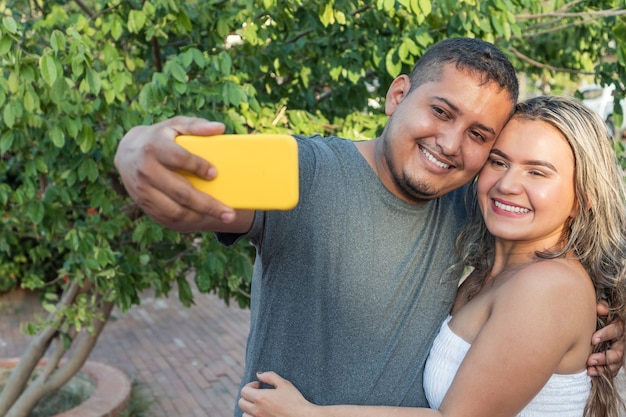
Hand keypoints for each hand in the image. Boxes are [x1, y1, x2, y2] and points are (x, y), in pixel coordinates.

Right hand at [114, 116, 245, 231]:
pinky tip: (206, 218)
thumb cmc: (159, 138)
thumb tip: (220, 128)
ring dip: (201, 216)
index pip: (178, 159)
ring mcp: (144, 191)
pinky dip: (189, 221)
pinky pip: (168, 218)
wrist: (127, 153)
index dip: (197, 166)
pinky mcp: (144, 205)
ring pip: (175, 211)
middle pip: (181, 193)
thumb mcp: (175, 126)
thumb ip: (196, 126)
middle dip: (208, 205)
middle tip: (230, 213)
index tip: (214, 173)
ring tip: (223, 217)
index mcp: (154, 148)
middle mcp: (147, 172)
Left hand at [239, 371, 316, 416]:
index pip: (244, 391)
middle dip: (248, 396)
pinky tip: (262, 412)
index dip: (250, 385)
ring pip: (244, 414)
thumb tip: (258, 374)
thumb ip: (269, 376)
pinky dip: (253, 416)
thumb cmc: (295, 400)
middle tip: (259, 393)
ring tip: (260, 405)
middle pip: (241, 402)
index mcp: (261, 398)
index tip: (259, 385)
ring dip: (249, 408)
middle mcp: (257, 410)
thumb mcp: (284, 384)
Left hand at [587, 302, 624, 376]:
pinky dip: (602, 371)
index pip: (616, 330)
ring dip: (603, 366)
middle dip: (604, 357)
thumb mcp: (601, 310)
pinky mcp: (613, 360)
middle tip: (590, 359)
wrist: (598, 326)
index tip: (593, 339)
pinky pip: (612, 369)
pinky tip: (592, 371)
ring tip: (590, 367)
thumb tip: (600, 308)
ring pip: (615, 362)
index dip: (606, 335)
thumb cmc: (600, 317)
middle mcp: (620, 341)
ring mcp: (618, 352)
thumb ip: (602, 307)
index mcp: (618, 327)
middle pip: (618, 352)